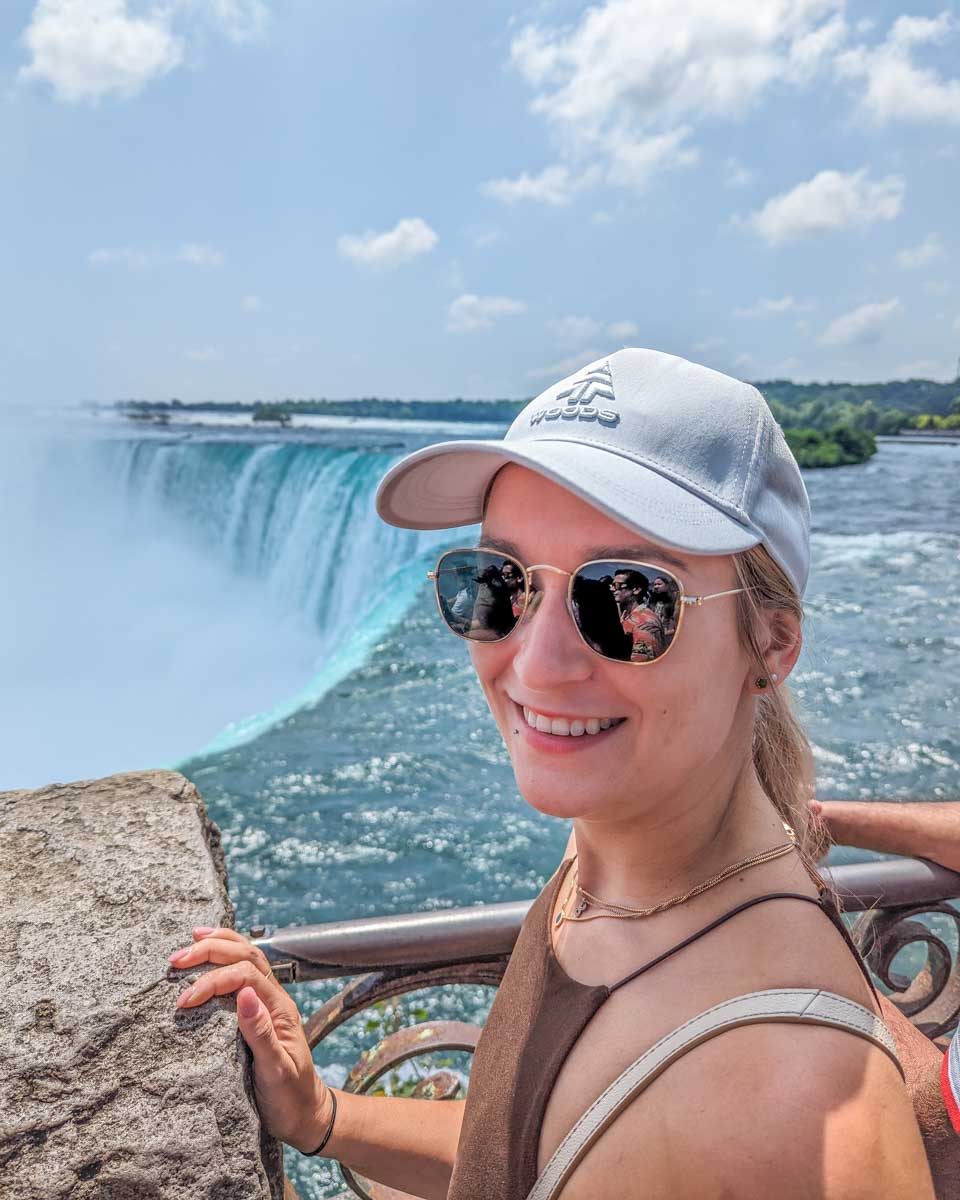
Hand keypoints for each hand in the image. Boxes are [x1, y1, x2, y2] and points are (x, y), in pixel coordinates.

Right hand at [170, 927, 332, 1151]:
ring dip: (219, 945)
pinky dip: (224, 959)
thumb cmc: (291, 1097)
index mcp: (280, 1009)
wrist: (305, 1114)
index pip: (245, 976)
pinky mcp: (257, 1012)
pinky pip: (242, 974)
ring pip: (246, 958)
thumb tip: (245, 993)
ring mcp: (267, 1003)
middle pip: (247, 956)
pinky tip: (208, 958)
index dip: (213, 981)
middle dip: (212, 950)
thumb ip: (262, 1033)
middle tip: (176, 959)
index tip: (184, 1000)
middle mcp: (274, 999)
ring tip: (191, 939)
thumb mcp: (277, 1072)